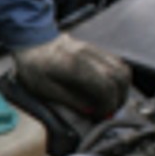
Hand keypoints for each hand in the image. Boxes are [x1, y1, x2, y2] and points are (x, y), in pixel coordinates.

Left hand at [13, 32, 129, 116]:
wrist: (31, 40)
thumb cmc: (33, 66)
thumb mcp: (44, 89)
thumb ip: (70, 100)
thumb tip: (92, 111)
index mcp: (74, 65)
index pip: (105, 86)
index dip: (108, 104)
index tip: (101, 115)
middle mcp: (88, 54)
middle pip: (120, 77)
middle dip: (119, 98)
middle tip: (108, 111)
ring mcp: (94, 49)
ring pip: (123, 69)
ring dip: (122, 89)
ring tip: (110, 102)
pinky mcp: (97, 49)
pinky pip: (118, 63)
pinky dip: (118, 79)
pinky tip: (109, 90)